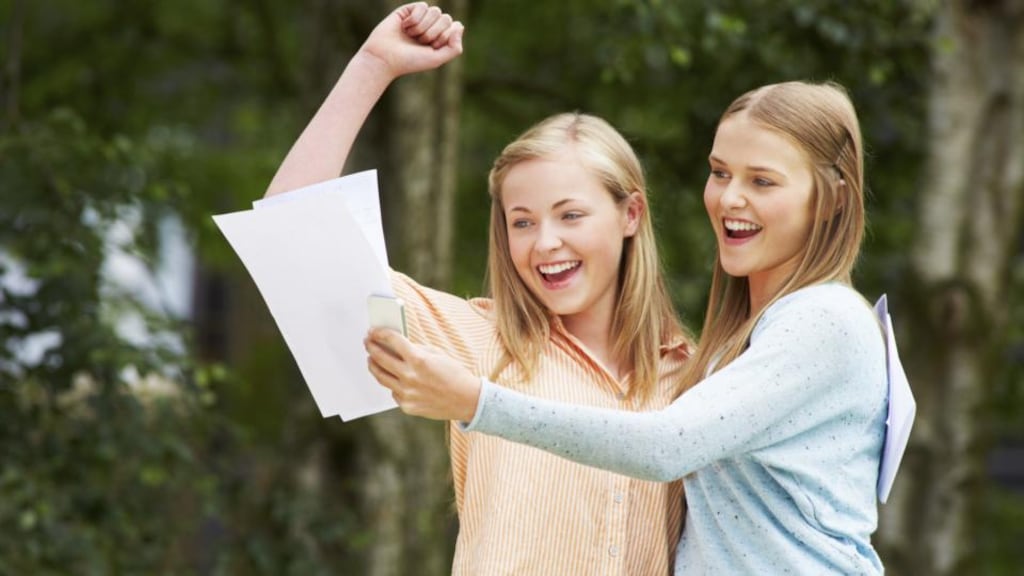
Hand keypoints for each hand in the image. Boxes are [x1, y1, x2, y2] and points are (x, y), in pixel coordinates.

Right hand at [358, 2, 463, 78]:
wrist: (384, 57)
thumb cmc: (409, 61)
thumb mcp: (436, 59)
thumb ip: (454, 48)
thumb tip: (460, 26)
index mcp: (440, 39)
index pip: (455, 27)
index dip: (444, 37)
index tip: (432, 47)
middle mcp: (431, 27)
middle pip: (446, 18)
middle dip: (433, 32)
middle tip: (419, 42)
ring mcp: (420, 18)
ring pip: (435, 10)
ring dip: (423, 26)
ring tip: (411, 36)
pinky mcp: (408, 10)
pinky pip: (422, 6)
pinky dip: (415, 19)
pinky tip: (404, 27)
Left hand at [365, 328, 480, 421]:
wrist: (467, 399)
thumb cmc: (454, 374)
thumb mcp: (437, 354)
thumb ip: (416, 349)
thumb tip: (397, 345)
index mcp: (419, 359)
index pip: (392, 341)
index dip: (380, 333)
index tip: (374, 331)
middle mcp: (410, 376)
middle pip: (381, 358)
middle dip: (372, 347)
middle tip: (367, 342)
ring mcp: (407, 393)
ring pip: (381, 377)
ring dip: (373, 365)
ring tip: (371, 359)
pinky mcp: (407, 406)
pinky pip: (394, 391)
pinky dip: (392, 383)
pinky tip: (393, 378)